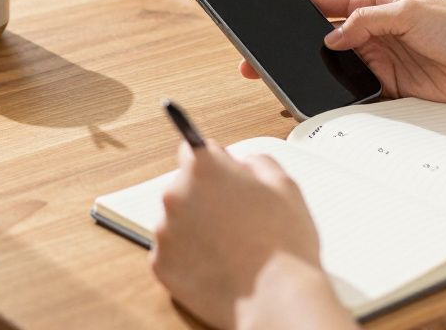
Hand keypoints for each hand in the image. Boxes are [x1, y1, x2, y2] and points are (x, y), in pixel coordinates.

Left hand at [151, 142, 348, 329]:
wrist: (277, 298)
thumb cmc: (284, 244)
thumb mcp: (284, 184)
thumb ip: (256, 161)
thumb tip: (241, 164)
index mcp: (203, 168)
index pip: (191, 148)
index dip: (213, 163)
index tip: (221, 175)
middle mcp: (175, 196)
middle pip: (184, 187)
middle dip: (206, 198)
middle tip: (236, 219)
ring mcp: (164, 233)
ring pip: (178, 221)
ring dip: (196, 228)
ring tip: (230, 246)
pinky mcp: (161, 265)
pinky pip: (173, 253)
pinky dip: (190, 257)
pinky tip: (217, 264)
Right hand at [240, 0, 445, 104]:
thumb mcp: (409, 12)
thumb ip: (366, 22)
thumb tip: (332, 37)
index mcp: (374, 5)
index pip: (326, 4)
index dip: (297, 9)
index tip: (270, 14)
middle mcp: (373, 34)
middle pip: (324, 41)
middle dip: (296, 48)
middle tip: (265, 60)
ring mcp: (380, 62)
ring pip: (336, 70)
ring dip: (317, 76)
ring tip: (288, 83)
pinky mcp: (391, 89)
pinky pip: (357, 96)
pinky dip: (340, 100)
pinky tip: (324, 103)